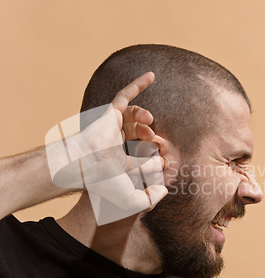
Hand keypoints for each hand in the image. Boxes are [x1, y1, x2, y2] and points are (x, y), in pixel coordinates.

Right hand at [46, 72, 167, 224]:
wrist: (86, 165)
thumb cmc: (104, 182)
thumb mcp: (132, 200)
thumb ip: (151, 200)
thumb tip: (164, 189)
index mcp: (121, 162)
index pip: (145, 157)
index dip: (157, 161)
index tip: (165, 165)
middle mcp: (117, 143)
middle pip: (142, 136)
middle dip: (152, 141)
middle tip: (158, 145)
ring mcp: (113, 128)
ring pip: (135, 118)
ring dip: (145, 121)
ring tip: (149, 128)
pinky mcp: (110, 113)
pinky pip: (125, 95)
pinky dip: (137, 85)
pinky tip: (152, 76)